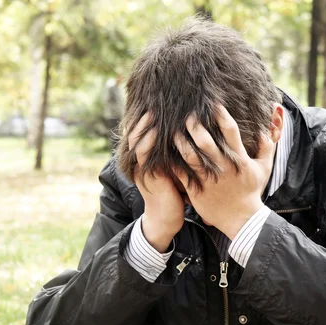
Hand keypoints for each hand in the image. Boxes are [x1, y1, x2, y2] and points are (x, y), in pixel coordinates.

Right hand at [128, 114, 184, 251]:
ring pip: (137, 143)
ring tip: (151, 113)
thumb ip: (175, 154)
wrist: (167, 219)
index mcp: (147, 161)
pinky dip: (148, 142)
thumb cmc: (175, 194)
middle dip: (142, 120)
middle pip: (135, 135)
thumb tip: (190, 136)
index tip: (154, 107)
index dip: (144, 121)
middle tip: (151, 104)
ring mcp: (143, 170)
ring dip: (143, 128)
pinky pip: (144, 156)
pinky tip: (155, 132)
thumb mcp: (174, 170)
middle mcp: (142, 163)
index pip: (141, 135)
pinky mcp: (149, 177)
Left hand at [174, 105, 275, 239]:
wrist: (241, 219)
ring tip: (173, 131)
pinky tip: (165, 153)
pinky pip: (181, 174)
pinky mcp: (196, 190)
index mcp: (239, 160)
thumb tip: (266, 128)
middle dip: (195, 126)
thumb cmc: (251, 192)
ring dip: (180, 142)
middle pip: (206, 143)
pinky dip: (172, 163)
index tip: (214, 104)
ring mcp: (208, 179)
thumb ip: (267, 147)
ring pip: (190, 157)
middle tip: (187, 115)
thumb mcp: (264, 169)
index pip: (231, 132)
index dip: (222, 116)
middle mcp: (223, 167)